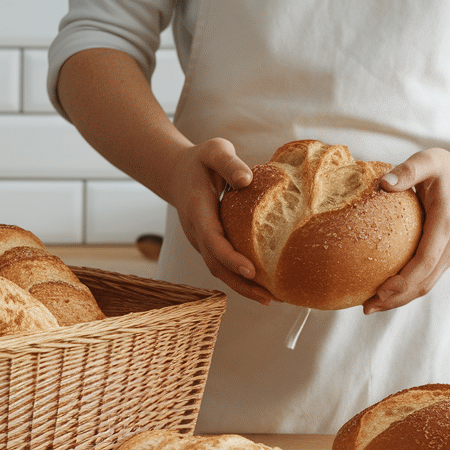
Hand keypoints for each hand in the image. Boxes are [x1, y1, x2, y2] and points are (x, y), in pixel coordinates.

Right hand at [166, 138, 275, 304]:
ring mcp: (202, 242)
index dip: (231, 258)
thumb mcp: (214, 151)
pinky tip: (265, 286)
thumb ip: (229, 163)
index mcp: (198, 211)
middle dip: (241, 284)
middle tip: (269, 298)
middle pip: (216, 266)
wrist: (178, 173)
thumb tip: (247, 181)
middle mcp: (197, 232)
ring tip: (272, 299)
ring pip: (219, 270)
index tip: (251, 271)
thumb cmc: (201, 160)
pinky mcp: (209, 245)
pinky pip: (223, 265)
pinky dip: (241, 279)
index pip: (213, 240)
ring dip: (243, 287)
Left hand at [363, 148, 449, 313]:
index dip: (404, 280)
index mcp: (445, 226)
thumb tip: (382, 184)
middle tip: (367, 307)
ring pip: (426, 285)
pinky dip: (406, 289)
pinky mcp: (445, 255)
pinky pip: (426, 278)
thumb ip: (408, 170)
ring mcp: (449, 253)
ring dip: (399, 299)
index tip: (380, 291)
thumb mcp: (430, 160)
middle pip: (424, 282)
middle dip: (396, 299)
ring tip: (371, 306)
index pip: (425, 261)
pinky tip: (384, 291)